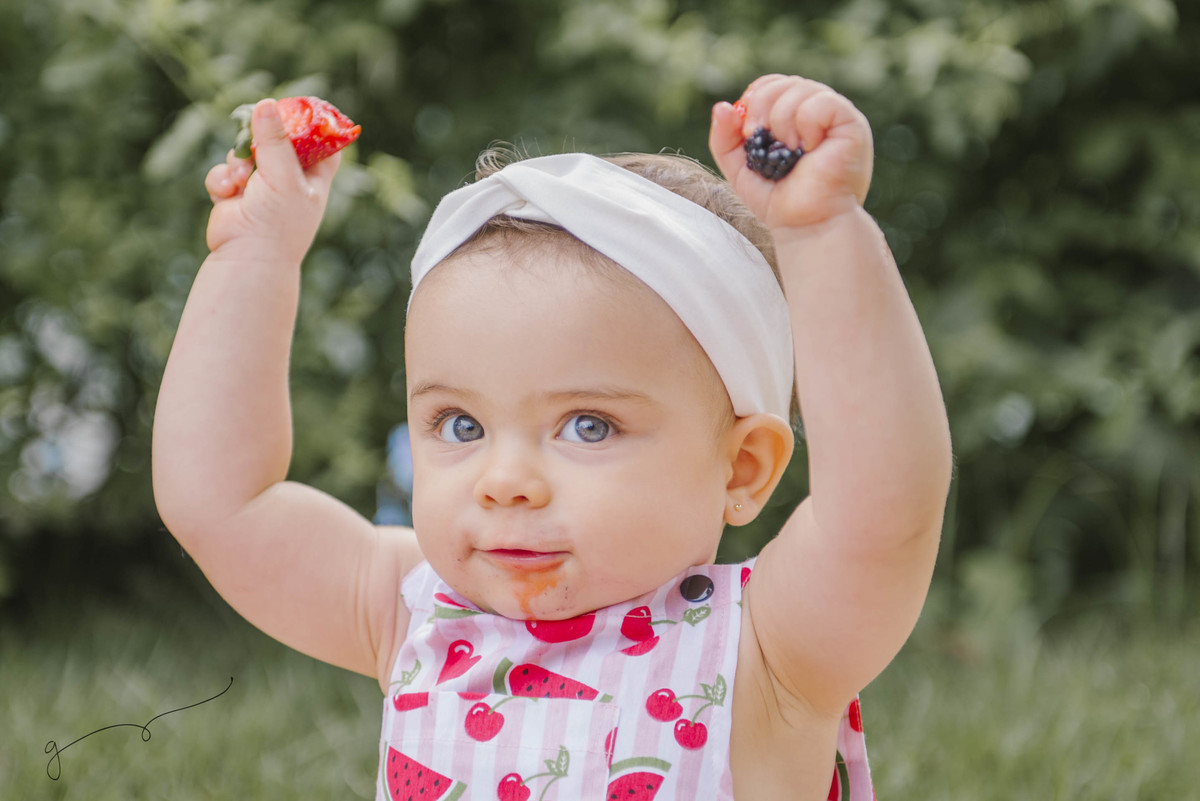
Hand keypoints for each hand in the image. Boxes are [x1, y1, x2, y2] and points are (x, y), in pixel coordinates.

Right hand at [204, 99, 340, 261]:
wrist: (247, 258)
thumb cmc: (277, 223)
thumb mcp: (283, 177)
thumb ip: (275, 141)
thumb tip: (266, 104)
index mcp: (314, 177)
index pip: (321, 142)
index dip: (310, 124)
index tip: (292, 109)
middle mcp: (289, 179)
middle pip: (277, 138)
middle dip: (260, 140)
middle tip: (253, 140)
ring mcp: (261, 185)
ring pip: (244, 151)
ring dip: (238, 162)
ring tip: (242, 182)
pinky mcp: (234, 191)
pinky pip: (223, 169)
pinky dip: (222, 179)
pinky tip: (228, 194)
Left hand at [709, 75, 873, 231]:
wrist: (806, 225)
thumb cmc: (778, 200)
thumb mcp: (740, 168)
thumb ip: (724, 137)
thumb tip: (722, 105)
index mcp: (795, 116)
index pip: (773, 83)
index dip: (755, 97)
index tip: (747, 129)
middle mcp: (817, 111)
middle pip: (784, 82)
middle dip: (761, 106)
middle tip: (757, 137)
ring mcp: (837, 115)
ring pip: (801, 88)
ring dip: (782, 121)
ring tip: (789, 152)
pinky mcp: (852, 123)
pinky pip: (822, 102)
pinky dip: (806, 124)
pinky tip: (809, 149)